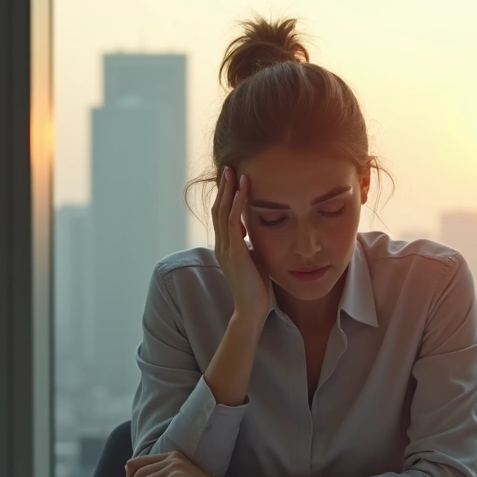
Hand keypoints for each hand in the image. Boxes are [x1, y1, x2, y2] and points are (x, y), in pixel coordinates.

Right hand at [213, 166, 271, 322]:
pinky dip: (237, 204)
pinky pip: (233, 223)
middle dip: (223, 187)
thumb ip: (252, 243)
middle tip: (228, 166)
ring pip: (222, 212)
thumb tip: (259, 230)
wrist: (251, 309)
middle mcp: (221, 244)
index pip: (221, 214)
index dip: (225, 195)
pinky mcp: (234, 252)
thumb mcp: (254, 258)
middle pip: (217, 208)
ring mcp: (226, 248)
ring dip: (228, 190)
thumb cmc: (256, 286)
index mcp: (225, 245)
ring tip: (233, 171)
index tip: (231, 177)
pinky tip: (243, 191)